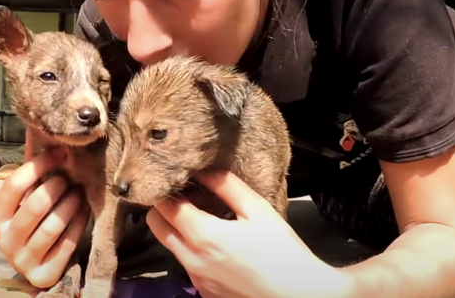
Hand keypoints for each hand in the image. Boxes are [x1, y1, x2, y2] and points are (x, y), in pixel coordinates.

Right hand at [0, 128, 89, 288]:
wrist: (44, 261)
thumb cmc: (38, 220)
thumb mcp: (30, 197)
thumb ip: (34, 172)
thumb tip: (39, 131)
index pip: (13, 185)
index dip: (38, 165)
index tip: (60, 153)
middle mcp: (5, 240)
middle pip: (35, 204)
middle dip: (58, 186)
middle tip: (71, 178)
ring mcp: (23, 259)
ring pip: (53, 225)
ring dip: (72, 204)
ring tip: (80, 193)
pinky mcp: (43, 273)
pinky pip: (67, 242)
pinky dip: (80, 222)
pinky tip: (86, 210)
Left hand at [146, 171, 350, 297]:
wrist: (298, 295)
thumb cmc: (283, 252)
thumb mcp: (258, 210)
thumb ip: (227, 186)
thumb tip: (203, 169)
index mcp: (204, 236)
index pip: (163, 206)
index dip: (169, 189)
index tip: (185, 180)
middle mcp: (192, 260)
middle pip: (156, 226)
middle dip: (166, 208)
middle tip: (192, 198)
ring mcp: (196, 280)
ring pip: (171, 245)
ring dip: (181, 228)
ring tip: (211, 219)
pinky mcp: (204, 292)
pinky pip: (188, 263)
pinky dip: (195, 248)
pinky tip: (222, 244)